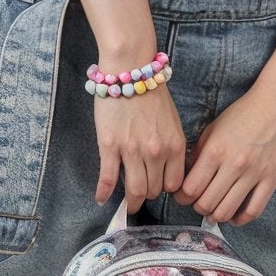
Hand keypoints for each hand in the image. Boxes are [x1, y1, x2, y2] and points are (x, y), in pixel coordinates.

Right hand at [93, 83, 188, 213]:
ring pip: (134, 190)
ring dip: (131, 201)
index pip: (174, 184)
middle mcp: (156, 153)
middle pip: (154, 190)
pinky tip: (101, 199)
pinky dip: (103, 192)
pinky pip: (107, 178)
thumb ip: (172, 146)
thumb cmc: (152, 94)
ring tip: (128, 204)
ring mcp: (132, 151)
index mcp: (175, 146)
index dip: (166, 188)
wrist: (130, 71)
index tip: (159, 187)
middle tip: (141, 193)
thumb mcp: (172, 122)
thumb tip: (168, 168)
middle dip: (149, 194)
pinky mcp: (109, 147)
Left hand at [171, 78, 275, 226]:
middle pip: (206, 203)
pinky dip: (240, 219)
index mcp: (215, 150)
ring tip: (213, 211)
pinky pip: (253, 210)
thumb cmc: (244, 113)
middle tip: (196, 203)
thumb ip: (198, 153)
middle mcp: (233, 165)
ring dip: (215, 215)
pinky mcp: (272, 179)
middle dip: (196, 207)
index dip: (182, 197)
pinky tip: (233, 216)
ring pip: (227, 211)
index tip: (182, 196)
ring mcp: (255, 174)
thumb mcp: (214, 128)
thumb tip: (187, 177)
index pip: (190, 188)